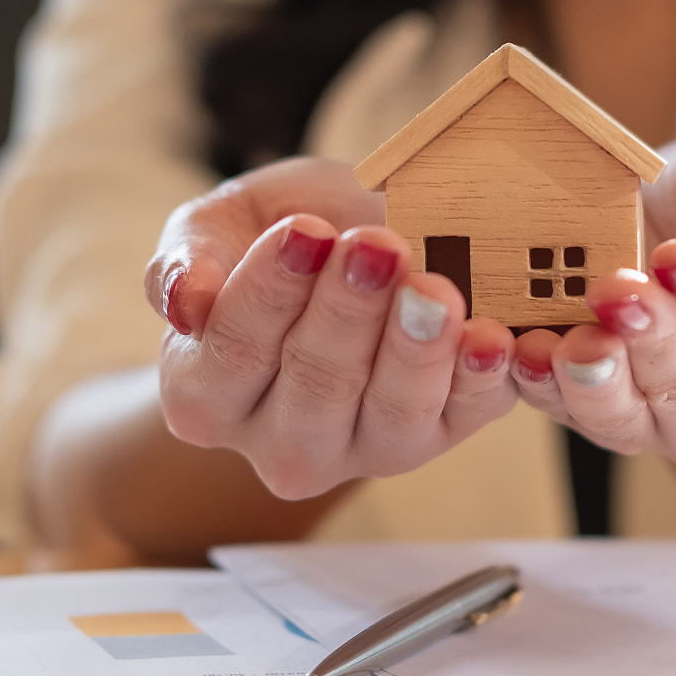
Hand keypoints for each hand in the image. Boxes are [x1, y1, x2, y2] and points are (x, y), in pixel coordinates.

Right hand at [143, 157, 520, 497]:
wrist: (349, 242)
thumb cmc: (278, 235)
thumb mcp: (218, 225)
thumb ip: (185, 260)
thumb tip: (185, 300)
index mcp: (208, 397)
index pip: (232, 353)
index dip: (271, 293)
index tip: (306, 231)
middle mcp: (281, 443)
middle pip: (314, 387)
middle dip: (349, 312)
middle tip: (376, 247)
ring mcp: (365, 450)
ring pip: (390, 415)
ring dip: (415, 349)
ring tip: (433, 289)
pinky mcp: (439, 436)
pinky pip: (463, 416)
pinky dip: (479, 377)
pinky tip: (490, 337)